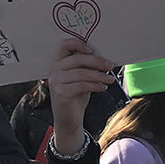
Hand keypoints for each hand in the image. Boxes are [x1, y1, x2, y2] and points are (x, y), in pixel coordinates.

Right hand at [48, 39, 113, 154]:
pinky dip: (95, 85)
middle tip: (110, 65)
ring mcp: (56, 82)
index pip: (64, 45)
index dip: (78, 44)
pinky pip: (82, 85)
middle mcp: (54, 70)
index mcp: (57, 63)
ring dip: (99, 75)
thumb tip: (102, 59)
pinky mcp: (61, 93)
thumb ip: (86, 67)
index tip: (92, 49)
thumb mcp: (80, 79)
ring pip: (82, 73)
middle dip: (97, 61)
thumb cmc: (75, 97)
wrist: (68, 119)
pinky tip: (103, 87)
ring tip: (110, 79)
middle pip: (77, 59)